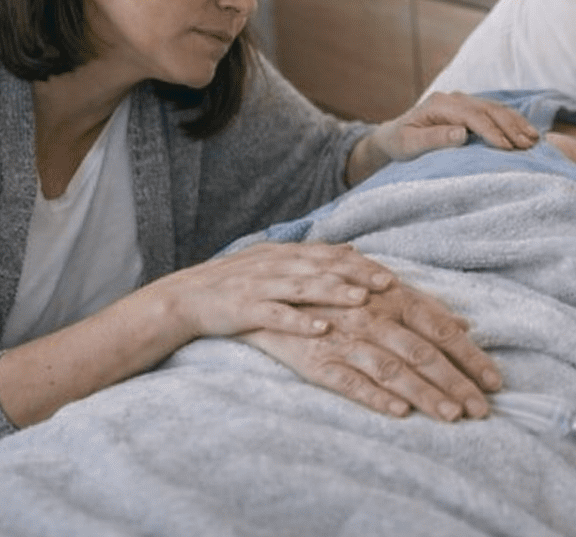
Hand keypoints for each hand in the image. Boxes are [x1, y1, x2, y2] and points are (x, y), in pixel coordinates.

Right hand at [148, 241, 393, 341]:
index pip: (332, 256)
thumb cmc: (235, 281)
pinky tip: (320, 328)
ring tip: (362, 300)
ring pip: (305, 287)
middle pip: (325, 268)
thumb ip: (313, 255)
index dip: (362, 265)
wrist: (184, 297)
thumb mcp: (274, 260)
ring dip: (335, 293)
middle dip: (358, 276)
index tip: (391, 275)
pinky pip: (276, 315)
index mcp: (287, 254)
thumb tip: (351, 247)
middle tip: (388, 285)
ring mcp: (261, 286)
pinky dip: (299, 321)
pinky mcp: (245, 309)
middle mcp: (278, 266)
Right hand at [241, 278, 502, 421]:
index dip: (469, 354)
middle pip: (421, 350)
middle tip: (483, 410)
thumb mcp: (369, 287)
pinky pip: (345, 379)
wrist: (239, 288)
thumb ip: (415, 304)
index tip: (495, 380)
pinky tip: (397, 410)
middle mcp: (368, 311)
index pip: (438, 327)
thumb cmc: (313, 287)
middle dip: (456, 382)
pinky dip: (373, 395)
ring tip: (450, 414)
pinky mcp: (310, 356)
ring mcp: (339, 333)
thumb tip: (461, 321)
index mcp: (386, 294)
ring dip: (424, 392)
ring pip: (390, 367)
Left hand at [349, 91, 538, 182]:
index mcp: (439, 104)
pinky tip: (527, 132)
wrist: (395, 134)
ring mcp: (464, 102)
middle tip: (527, 145)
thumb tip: (462, 132)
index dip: (491, 131)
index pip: (471, 115)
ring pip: (496, 109)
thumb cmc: (400, 142)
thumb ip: (434, 138)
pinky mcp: (471, 109)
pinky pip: (496, 112)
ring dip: (516, 123)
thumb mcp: (409, 144)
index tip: (506, 147)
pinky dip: (513, 121)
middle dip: (510, 127)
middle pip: (488, 109)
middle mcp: (454, 98)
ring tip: (533, 139)